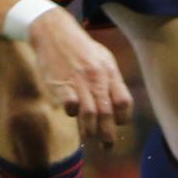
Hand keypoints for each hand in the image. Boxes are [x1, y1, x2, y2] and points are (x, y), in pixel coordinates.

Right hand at [28, 7, 133, 148]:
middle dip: (108, 134)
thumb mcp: (102, 58)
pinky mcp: (61, 83)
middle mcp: (97, 78)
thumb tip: (119, 105)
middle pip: (107, 113)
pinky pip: (70, 105)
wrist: (54, 31)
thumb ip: (111, 81)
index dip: (123, 118)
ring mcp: (79, 81)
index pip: (124, 102)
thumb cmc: (80, 48)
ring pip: (90, 114)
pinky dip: (72, 113)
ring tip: (89, 136)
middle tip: (107, 146)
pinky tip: (71, 114)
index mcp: (110, 72)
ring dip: (90, 130)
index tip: (118, 125)